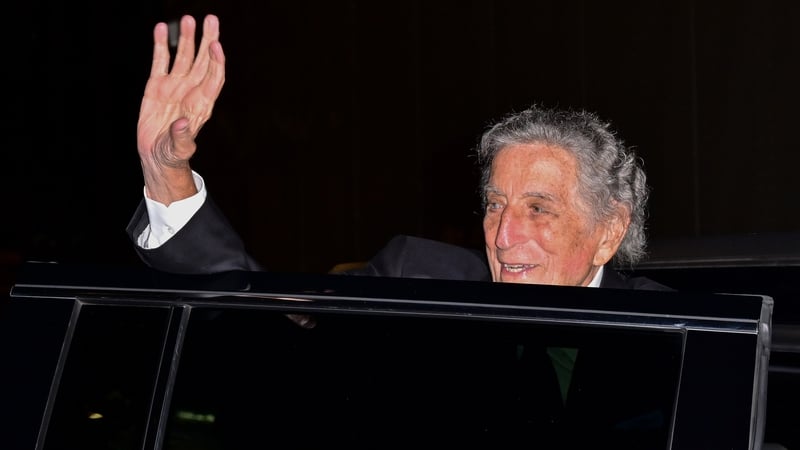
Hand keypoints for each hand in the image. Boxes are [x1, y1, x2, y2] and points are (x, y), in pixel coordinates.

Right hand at [137, 14, 225, 204]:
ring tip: (188, 19)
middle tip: (211, 20)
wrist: (157, 155)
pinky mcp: (157, 85)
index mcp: (200, 105)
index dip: (216, 62)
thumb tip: (183, 123)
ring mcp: (174, 86)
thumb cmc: (173, 154)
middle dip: (207, 40)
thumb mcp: (178, 150)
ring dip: (186, 38)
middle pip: (202, 61)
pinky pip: (160, 61)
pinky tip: (160, 28)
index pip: (213, 79)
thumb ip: (182, 137)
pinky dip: (160, 45)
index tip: (215, 45)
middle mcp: (190, 91)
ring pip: (183, 57)